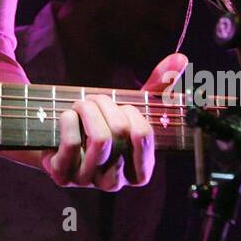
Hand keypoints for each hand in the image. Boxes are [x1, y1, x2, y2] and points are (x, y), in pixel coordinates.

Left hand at [41, 53, 188, 190]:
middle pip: (121, 132)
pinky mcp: (63, 176)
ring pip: (100, 139)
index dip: (131, 113)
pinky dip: (69, 120)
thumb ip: (158, 86)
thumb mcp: (131, 109)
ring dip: (88, 110)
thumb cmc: (102, 125)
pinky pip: (71, 144)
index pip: (144, 135)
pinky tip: (68, 116)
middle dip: (106, 104)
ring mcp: (89, 181)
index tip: (122, 108)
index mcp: (138, 171)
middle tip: (95, 100)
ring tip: (82, 105)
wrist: (59, 139)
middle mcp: (116, 182)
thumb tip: (181, 58)